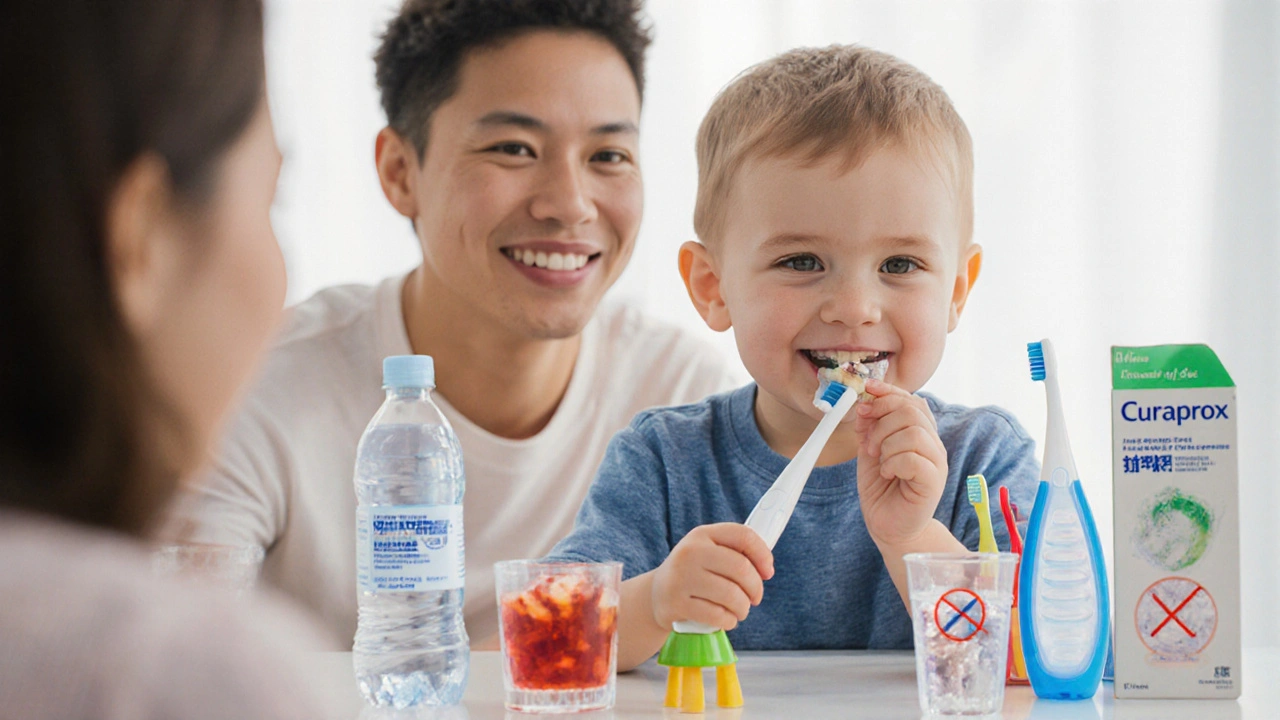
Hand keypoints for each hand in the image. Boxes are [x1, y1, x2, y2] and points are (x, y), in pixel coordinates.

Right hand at [650, 523, 773, 631]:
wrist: (655, 595)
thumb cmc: (693, 574)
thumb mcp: (708, 553)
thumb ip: (735, 553)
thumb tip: (766, 568)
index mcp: (703, 534)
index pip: (744, 535)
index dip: (763, 554)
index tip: (768, 572)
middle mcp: (690, 551)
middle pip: (741, 568)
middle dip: (755, 588)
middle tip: (754, 598)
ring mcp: (680, 577)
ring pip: (731, 595)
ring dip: (743, 608)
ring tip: (740, 610)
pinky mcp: (675, 603)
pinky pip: (716, 615)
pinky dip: (728, 621)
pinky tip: (726, 619)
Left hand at [853, 378, 947, 547]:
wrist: (889, 525)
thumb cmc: (882, 489)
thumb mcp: (870, 451)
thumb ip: (869, 428)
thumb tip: (864, 404)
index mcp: (920, 433)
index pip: (912, 401)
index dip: (889, 392)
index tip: (866, 390)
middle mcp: (932, 444)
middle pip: (912, 411)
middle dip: (881, 422)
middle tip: (868, 444)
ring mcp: (936, 463)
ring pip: (914, 433)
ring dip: (886, 444)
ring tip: (879, 461)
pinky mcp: (933, 482)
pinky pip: (914, 459)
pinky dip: (893, 463)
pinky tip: (887, 473)